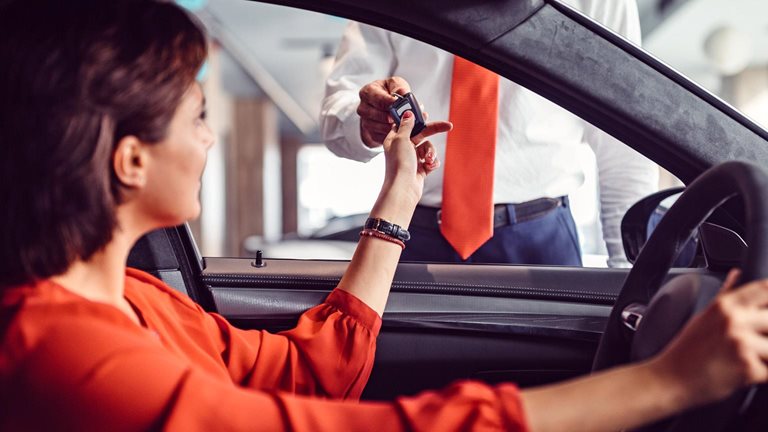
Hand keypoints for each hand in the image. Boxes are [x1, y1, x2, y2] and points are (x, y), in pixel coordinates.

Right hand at [358, 76, 408, 146]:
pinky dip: (387, 134)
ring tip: (400, 123)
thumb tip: (402, 92)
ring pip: (376, 126)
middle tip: (400, 116)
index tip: (397, 103)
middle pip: (374, 113)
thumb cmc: (390, 93)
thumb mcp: (395, 84)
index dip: (388, 101)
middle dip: (389, 115)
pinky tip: (395, 130)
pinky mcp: (369, 132)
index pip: (376, 97)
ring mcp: (364, 120)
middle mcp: (363, 106)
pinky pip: (377, 136)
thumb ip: (399, 87)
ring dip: (389, 126)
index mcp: (368, 91)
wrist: (385, 105)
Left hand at [379, 110, 450, 208]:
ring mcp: (412, 159)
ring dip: (431, 152)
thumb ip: (406, 125)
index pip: (406, 124)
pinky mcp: (420, 169)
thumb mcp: (401, 139)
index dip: (416, 118)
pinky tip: (429, 167)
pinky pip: (431, 160)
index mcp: (395, 139)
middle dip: (434, 131)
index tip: (426, 112)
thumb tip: (408, 113)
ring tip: (428, 160)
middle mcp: (403, 148)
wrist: (403, 189)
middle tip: (448, 126)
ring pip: (428, 148)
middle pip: (422, 134)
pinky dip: (432, 163)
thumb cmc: (399, 164)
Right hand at [651, 269, 767, 407]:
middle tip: (753, 341)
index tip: (764, 311)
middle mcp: (734, 320)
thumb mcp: (703, 316)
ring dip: (765, 355)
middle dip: (766, 333)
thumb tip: (737, 273)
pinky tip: (743, 373)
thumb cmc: (686, 350)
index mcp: (724, 305)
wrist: (670, 379)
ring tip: (749, 358)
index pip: (765, 289)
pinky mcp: (748, 369)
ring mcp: (741, 344)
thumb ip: (726, 293)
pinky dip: (761, 374)